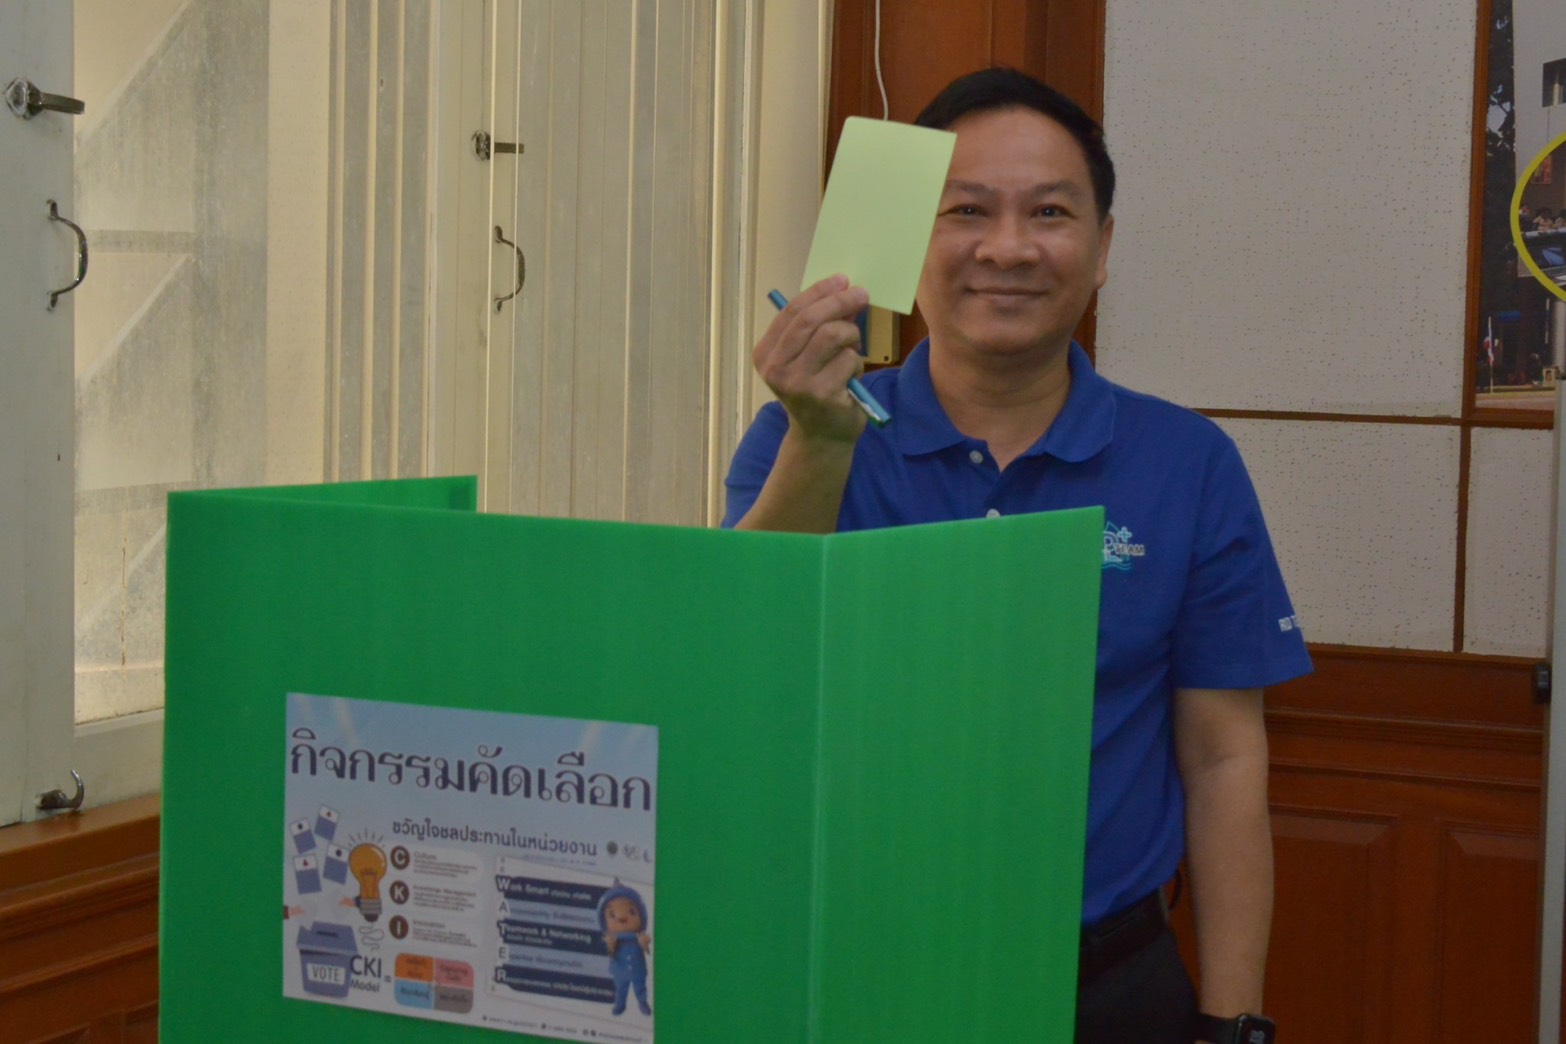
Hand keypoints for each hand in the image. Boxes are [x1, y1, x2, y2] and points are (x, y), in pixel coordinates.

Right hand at [753, 275, 870, 443]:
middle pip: (811, 319)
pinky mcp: (822, 395)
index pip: (792, 311)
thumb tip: (843, 291)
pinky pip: (849, 360)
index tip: (842, 280)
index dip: (819, 291)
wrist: (821, 436)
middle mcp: (776, 368)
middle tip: (861, 294)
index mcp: (766, 353)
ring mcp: (798, 383)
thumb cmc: (816, 389)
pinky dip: (857, 363)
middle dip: (840, 302)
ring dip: (851, 336)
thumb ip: (819, 326)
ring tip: (853, 349)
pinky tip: (851, 378)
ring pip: (833, 336)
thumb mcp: (809, 356)